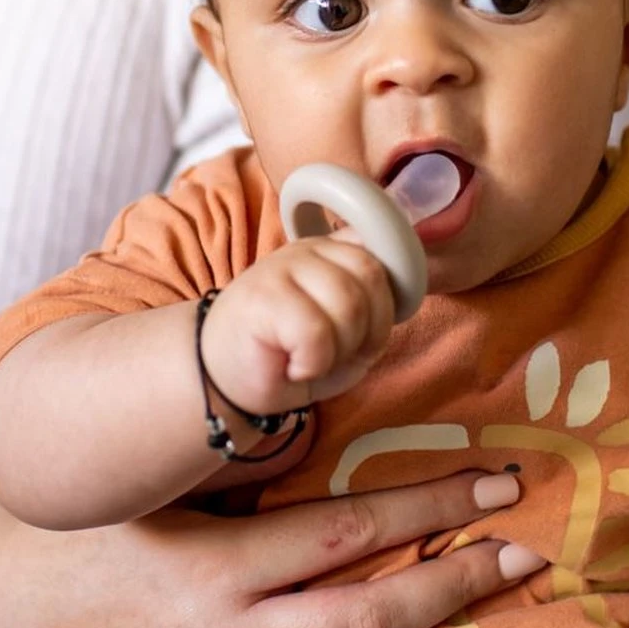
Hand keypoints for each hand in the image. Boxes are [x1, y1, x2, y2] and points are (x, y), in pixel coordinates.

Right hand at [0, 471, 540, 627]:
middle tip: (524, 560)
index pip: (349, 534)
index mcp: (218, 567)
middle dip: (455, 588)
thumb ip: (254, 472)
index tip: (498, 486)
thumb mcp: (169, 488)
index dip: (431, 509)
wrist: (15, 606)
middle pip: (366, 620)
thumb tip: (344, 429)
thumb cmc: (103, 530)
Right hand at [202, 233, 394, 415]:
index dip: (388, 304)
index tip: (365, 333)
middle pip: (374, 279)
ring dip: (339, 350)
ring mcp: (283, 267)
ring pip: (350, 306)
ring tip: (311, 359)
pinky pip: (316, 333)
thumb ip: (375, 307)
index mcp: (334, 251)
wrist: (223, 378)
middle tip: (337, 353)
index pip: (386, 257)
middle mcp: (309, 249)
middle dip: (368, 331)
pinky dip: (312, 363)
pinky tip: (292, 364)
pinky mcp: (263, 296)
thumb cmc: (292, 356)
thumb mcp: (347, 332)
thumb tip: (405, 288)